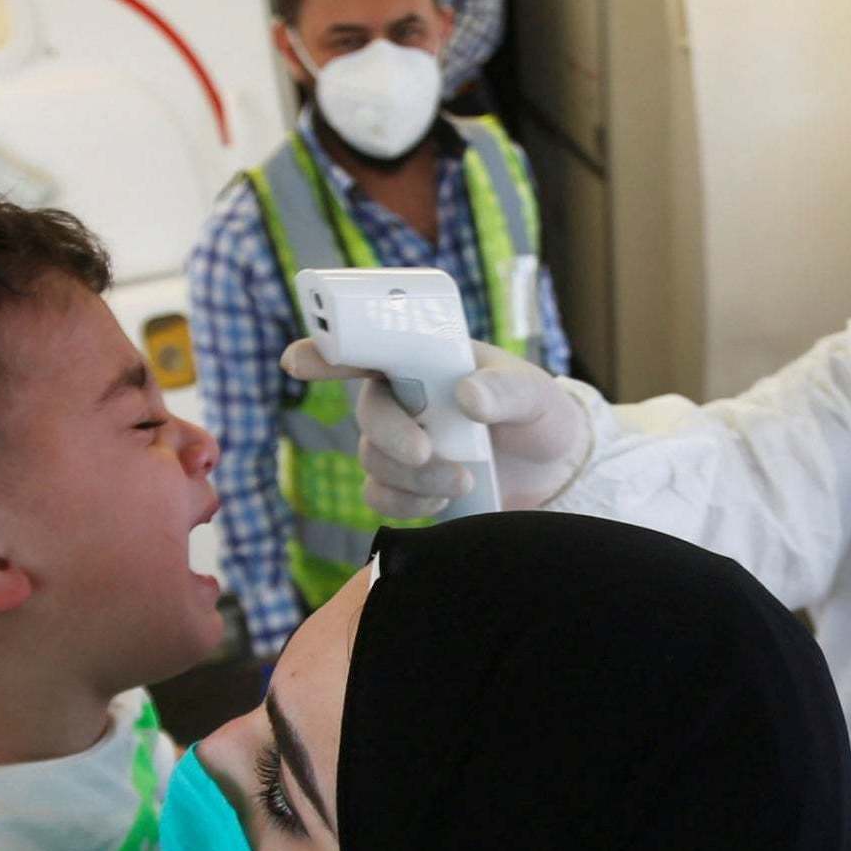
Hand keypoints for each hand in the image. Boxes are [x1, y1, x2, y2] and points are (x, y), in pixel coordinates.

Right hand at [281, 337, 591, 515]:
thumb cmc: (538, 414)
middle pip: (367, 414)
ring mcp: (399, 443)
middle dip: (391, 436)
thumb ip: (505, 389)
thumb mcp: (535, 394)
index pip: (366, 348)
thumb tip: (467, 395)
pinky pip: (381, 497)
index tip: (297, 360)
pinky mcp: (406, 485)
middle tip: (425, 451)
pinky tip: (445, 497)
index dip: (325, 352)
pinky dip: (410, 502)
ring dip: (415, 476)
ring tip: (464, 477)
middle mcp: (402, 399)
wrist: (553, 469)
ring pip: (374, 461)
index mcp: (422, 360)